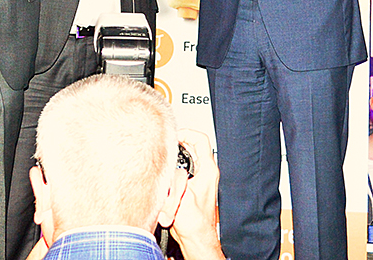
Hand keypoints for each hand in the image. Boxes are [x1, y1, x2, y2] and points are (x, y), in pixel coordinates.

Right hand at [170, 130, 225, 259]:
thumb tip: (165, 167)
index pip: (201, 140)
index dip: (187, 133)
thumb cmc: (194, 223)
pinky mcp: (192, 189)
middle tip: (166, 147)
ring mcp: (200, 181)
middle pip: (193, 148)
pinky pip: (181, 174)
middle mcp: (206, 174)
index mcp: (208, 171)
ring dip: (174, 162)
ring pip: (186, 161)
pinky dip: (172, 174)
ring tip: (164, 163)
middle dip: (177, 147)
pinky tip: (164, 179)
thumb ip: (174, 179)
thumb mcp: (181, 196)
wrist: (196, 238)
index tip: (174, 135)